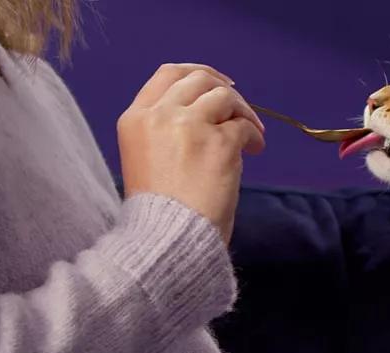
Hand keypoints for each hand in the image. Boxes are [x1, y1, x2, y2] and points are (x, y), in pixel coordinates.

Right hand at [117, 63, 265, 243]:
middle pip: (199, 79)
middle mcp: (159, 115)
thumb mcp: (145, 160)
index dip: (199, 74)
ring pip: (225, 96)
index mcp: (135, 119)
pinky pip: (244, 126)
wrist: (167, 241)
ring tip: (250, 137)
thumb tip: (209, 113)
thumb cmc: (158, 213)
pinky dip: (254, 135)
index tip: (219, 84)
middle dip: (225, 91)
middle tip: (241, 111)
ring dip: (243, 112)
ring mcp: (189, 126)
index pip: (168, 74)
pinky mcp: (219, 143)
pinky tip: (254, 151)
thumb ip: (166, 131)